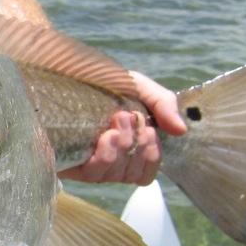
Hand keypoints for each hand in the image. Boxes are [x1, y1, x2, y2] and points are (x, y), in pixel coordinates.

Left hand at [58, 71, 186, 184]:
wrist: (64, 70)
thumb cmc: (102, 82)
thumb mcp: (139, 88)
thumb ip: (163, 105)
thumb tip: (181, 130)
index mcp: (123, 151)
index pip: (145, 174)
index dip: (152, 157)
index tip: (148, 128)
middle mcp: (104, 162)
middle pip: (131, 174)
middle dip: (137, 145)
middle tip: (128, 117)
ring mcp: (84, 164)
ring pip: (114, 175)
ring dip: (123, 147)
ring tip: (118, 120)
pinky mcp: (64, 163)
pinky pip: (91, 173)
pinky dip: (106, 155)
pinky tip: (107, 136)